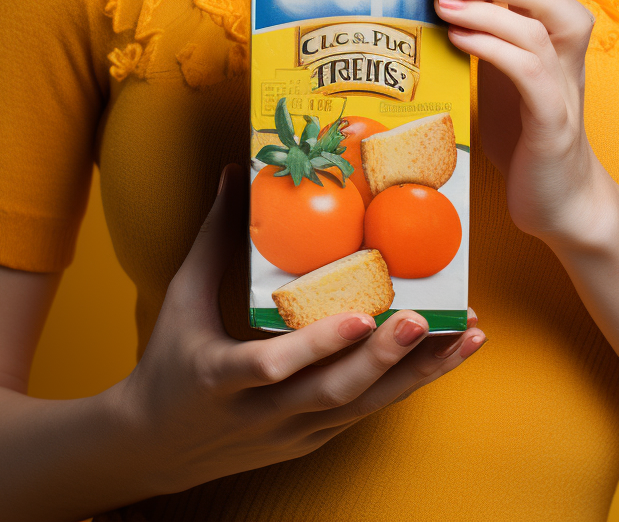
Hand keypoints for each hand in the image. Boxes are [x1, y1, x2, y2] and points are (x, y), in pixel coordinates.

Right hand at [116, 166, 485, 495]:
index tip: (360, 315)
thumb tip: (234, 171)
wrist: (154, 447)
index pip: (274, 366)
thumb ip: (215, 237)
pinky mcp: (312, 441)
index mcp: (222, 377)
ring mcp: (292, 434)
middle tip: (427, 319)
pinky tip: (444, 357)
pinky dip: (407, 384)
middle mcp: (263, 415)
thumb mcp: (182, 298)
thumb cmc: (168, 363)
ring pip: (361, 407)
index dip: (319, 344)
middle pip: (332, 394)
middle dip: (384, 358)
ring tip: (465, 337)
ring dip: (417, 374)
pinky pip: (365, 412)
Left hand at [431, 0, 615, 247]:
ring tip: (442, 1)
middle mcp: (563, 41)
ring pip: (534, 22)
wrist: (559, 197)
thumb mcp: (498, 64)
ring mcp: (562, 78)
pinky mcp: (554, 117)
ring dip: (485, 6)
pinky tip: (462, 41)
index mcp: (548, 22)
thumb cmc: (522, 125)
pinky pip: (529, 70)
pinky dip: (495, 48)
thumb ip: (480, 24)